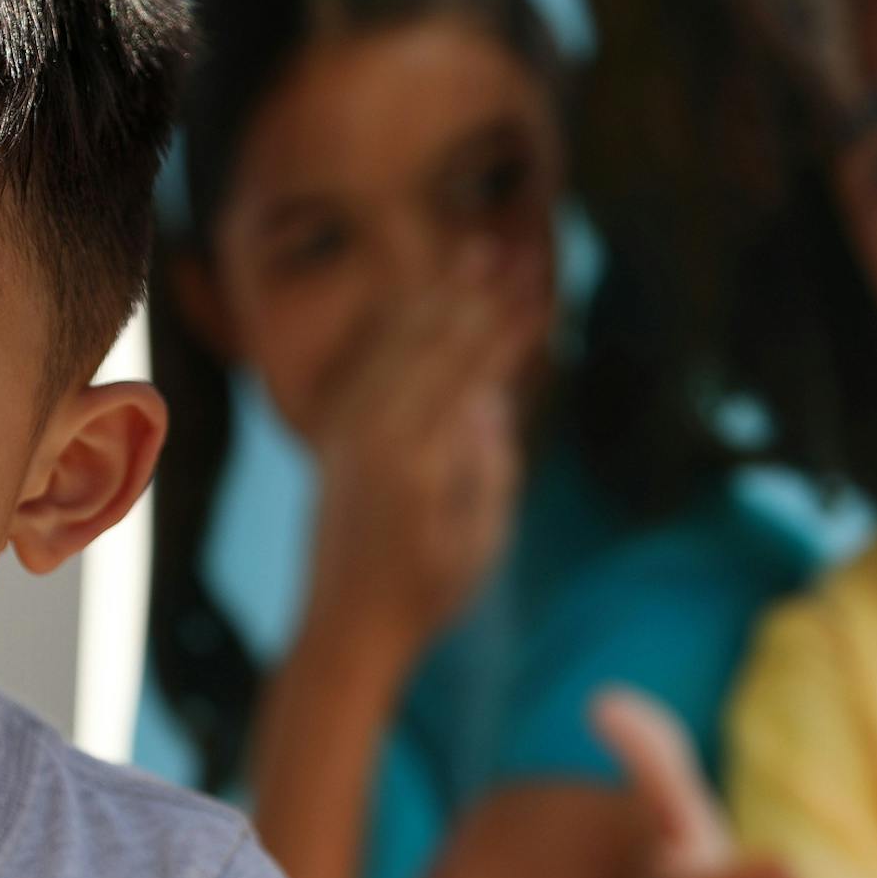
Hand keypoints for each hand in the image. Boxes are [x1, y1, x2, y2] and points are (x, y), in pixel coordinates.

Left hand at [295, 243, 549, 660]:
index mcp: (418, 458)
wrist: (345, 628)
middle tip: (515, 250)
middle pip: (434, 341)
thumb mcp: (480, 543)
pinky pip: (366, 363)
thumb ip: (490, 468)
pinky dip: (395, 325)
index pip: (471, 369)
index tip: (540, 291)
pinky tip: (418, 302)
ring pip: (394, 342)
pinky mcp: (336, 437)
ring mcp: (348, 431)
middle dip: (477, 293)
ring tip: (472, 254)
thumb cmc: (425, 597)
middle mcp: (375, 433)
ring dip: (437, 295)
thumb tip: (489, 399)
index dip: (508, 327)